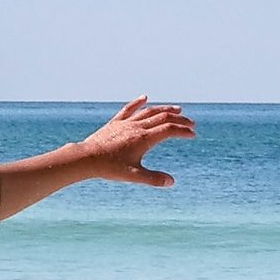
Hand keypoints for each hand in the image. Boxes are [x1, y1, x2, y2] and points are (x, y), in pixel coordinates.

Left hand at [75, 97, 196, 185]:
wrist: (87, 158)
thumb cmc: (109, 168)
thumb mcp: (133, 176)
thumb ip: (153, 179)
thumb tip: (171, 182)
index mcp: (144, 138)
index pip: (169, 130)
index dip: (183, 131)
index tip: (193, 134)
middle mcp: (137, 127)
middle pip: (163, 117)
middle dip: (180, 120)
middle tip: (191, 123)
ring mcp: (126, 123)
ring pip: (149, 111)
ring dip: (165, 109)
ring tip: (177, 110)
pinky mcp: (115, 123)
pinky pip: (129, 109)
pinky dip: (138, 103)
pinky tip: (145, 97)